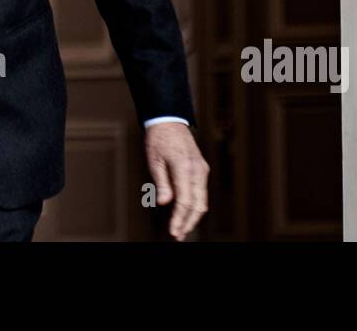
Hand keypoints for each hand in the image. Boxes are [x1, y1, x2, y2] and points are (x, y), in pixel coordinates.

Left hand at [145, 123, 209, 239]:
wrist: (169, 120)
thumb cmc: (159, 139)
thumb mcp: (154, 160)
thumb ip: (161, 182)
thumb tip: (165, 202)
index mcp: (185, 167)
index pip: (185, 200)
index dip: (179, 219)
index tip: (173, 232)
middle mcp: (198, 169)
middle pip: (198, 204)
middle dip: (189, 223)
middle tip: (178, 236)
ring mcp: (201, 170)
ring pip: (202, 200)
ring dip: (193, 217)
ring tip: (181, 229)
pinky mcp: (201, 170)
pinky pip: (200, 192)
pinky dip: (195, 206)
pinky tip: (185, 214)